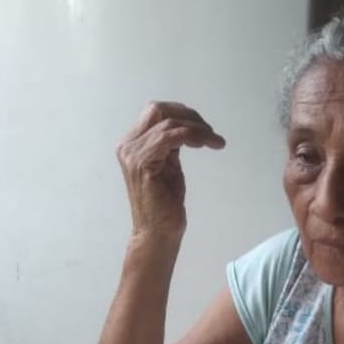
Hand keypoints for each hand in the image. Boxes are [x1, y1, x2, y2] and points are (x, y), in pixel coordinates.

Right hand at [116, 101, 224, 237]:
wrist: (157, 233)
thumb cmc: (164, 207)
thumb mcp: (169, 167)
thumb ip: (170, 147)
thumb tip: (184, 129)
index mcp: (132, 144)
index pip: (155, 112)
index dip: (182, 114)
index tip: (205, 128)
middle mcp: (128, 145)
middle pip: (158, 109)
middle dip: (189, 115)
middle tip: (210, 132)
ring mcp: (132, 154)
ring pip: (168, 122)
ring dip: (197, 129)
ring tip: (215, 141)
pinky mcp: (142, 164)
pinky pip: (170, 137)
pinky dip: (192, 136)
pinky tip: (207, 144)